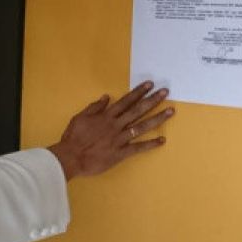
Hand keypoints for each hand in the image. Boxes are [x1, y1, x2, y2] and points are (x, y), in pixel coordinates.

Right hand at [50, 82, 173, 179]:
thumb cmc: (73, 137)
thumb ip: (94, 107)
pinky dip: (150, 144)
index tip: (150, 85)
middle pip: (137, 110)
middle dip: (152, 100)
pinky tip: (162, 140)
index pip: (126, 101)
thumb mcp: (80, 117)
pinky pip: (138, 148)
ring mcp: (119, 139)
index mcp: (106, 116)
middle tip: (165, 92)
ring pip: (141, 127)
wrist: (71, 157)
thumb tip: (107, 97)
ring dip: (157, 118)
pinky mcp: (120, 153)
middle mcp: (115, 125)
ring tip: (170, 111)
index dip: (138, 92)